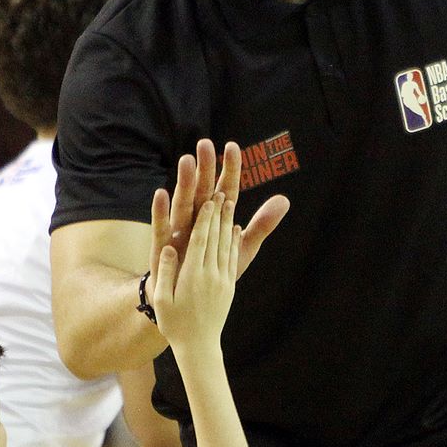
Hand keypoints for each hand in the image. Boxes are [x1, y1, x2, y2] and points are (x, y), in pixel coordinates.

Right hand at [148, 139, 289, 283]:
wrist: (190, 302)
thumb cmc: (214, 269)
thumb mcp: (242, 247)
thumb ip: (261, 225)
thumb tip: (285, 199)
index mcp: (217, 218)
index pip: (225, 190)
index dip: (229, 170)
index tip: (233, 147)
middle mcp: (197, 220)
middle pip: (202, 191)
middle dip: (204, 169)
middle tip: (205, 144)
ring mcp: (180, 232)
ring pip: (183, 204)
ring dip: (184, 183)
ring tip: (186, 161)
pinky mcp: (164, 248)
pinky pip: (162, 228)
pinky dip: (161, 212)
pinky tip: (161, 194)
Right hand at [149, 191, 239, 352]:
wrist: (199, 347)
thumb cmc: (175, 325)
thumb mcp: (163, 300)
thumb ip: (166, 273)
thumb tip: (169, 247)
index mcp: (193, 276)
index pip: (201, 241)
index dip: (206, 219)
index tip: (210, 199)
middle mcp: (211, 275)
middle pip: (216, 238)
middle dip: (219, 214)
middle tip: (223, 191)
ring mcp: (222, 281)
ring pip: (227, 246)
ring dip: (228, 222)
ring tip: (231, 203)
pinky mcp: (229, 287)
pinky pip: (233, 259)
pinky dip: (235, 242)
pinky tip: (236, 229)